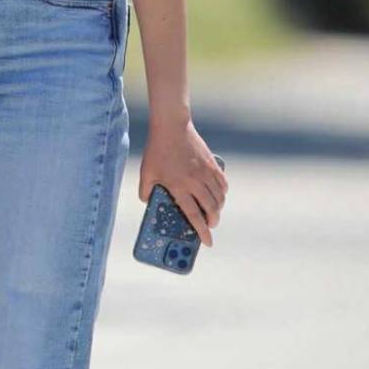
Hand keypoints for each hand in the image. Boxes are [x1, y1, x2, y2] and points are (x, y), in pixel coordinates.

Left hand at [138, 114, 227, 247]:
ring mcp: (205, 172)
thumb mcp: (146, 172)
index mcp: (179, 186)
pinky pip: (222, 184)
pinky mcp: (212, 163)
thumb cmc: (157, 150)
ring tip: (213, 213)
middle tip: (210, 226)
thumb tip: (148, 202)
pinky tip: (218, 196)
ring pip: (219, 198)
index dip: (202, 231)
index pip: (194, 215)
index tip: (208, 243)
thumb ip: (145, 191)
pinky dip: (223, 193)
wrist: (171, 125)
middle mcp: (195, 181)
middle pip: (211, 209)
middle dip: (212, 222)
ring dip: (218, 209)